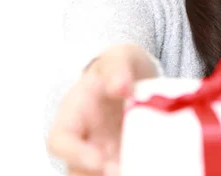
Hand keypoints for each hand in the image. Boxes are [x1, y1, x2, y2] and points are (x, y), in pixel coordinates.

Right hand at [46, 43, 157, 175]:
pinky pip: (130, 169)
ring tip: (146, 169)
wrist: (136, 75)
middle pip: (78, 171)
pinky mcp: (127, 158)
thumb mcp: (119, 57)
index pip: (61, 141)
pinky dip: (141, 169)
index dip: (76, 155)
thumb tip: (119, 86)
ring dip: (122, 173)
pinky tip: (160, 166)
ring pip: (101, 175)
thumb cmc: (120, 66)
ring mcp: (105, 154)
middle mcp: (86, 141)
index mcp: (74, 115)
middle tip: (126, 171)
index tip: (99, 161)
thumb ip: (117, 68)